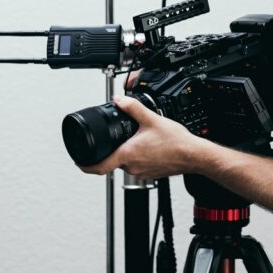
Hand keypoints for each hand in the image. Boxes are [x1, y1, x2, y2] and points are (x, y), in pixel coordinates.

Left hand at [78, 95, 202, 179]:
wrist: (193, 155)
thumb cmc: (176, 142)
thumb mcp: (151, 119)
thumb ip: (132, 108)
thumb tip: (119, 100)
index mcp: (127, 154)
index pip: (98, 167)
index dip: (85, 165)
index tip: (78, 161)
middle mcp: (132, 167)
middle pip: (113, 160)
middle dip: (114, 148)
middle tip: (120, 136)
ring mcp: (141, 172)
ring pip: (126, 162)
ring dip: (128, 152)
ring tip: (140, 139)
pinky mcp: (150, 173)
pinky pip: (138, 165)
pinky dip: (139, 156)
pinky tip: (150, 146)